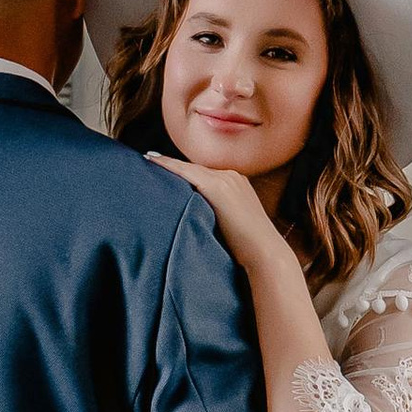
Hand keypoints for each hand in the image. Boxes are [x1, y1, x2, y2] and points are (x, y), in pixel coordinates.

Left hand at [153, 154, 281, 270]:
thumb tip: (197, 220)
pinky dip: (168, 165)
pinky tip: (152, 161)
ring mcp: (226, 178)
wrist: (264, 252)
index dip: (185, 172)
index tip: (166, 168)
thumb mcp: (233, 225)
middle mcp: (232, 176)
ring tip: (147, 159)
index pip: (205, 174)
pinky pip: (186, 172)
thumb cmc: (248, 248)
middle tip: (150, 159)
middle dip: (174, 166)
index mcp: (237, 184)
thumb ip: (219, 215)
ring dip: (168, 164)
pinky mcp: (218, 186)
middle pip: (196, 169)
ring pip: (190, 168)